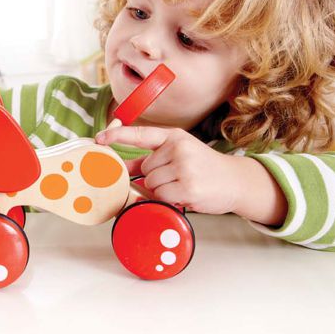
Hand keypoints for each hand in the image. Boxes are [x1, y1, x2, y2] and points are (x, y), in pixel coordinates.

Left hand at [95, 126, 243, 214]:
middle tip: (178, 177)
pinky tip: (185, 194)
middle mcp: (179, 148)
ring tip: (183, 185)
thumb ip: (150, 159)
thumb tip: (122, 164)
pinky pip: (160, 196)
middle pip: (144, 169)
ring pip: (151, 184)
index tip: (99, 139)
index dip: (117, 136)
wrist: (235, 181)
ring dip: (162, 190)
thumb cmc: (203, 169)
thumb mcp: (178, 155)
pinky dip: (169, 199)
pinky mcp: (188, 186)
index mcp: (174, 136)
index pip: (140, 134)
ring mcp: (184, 167)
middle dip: (155, 178)